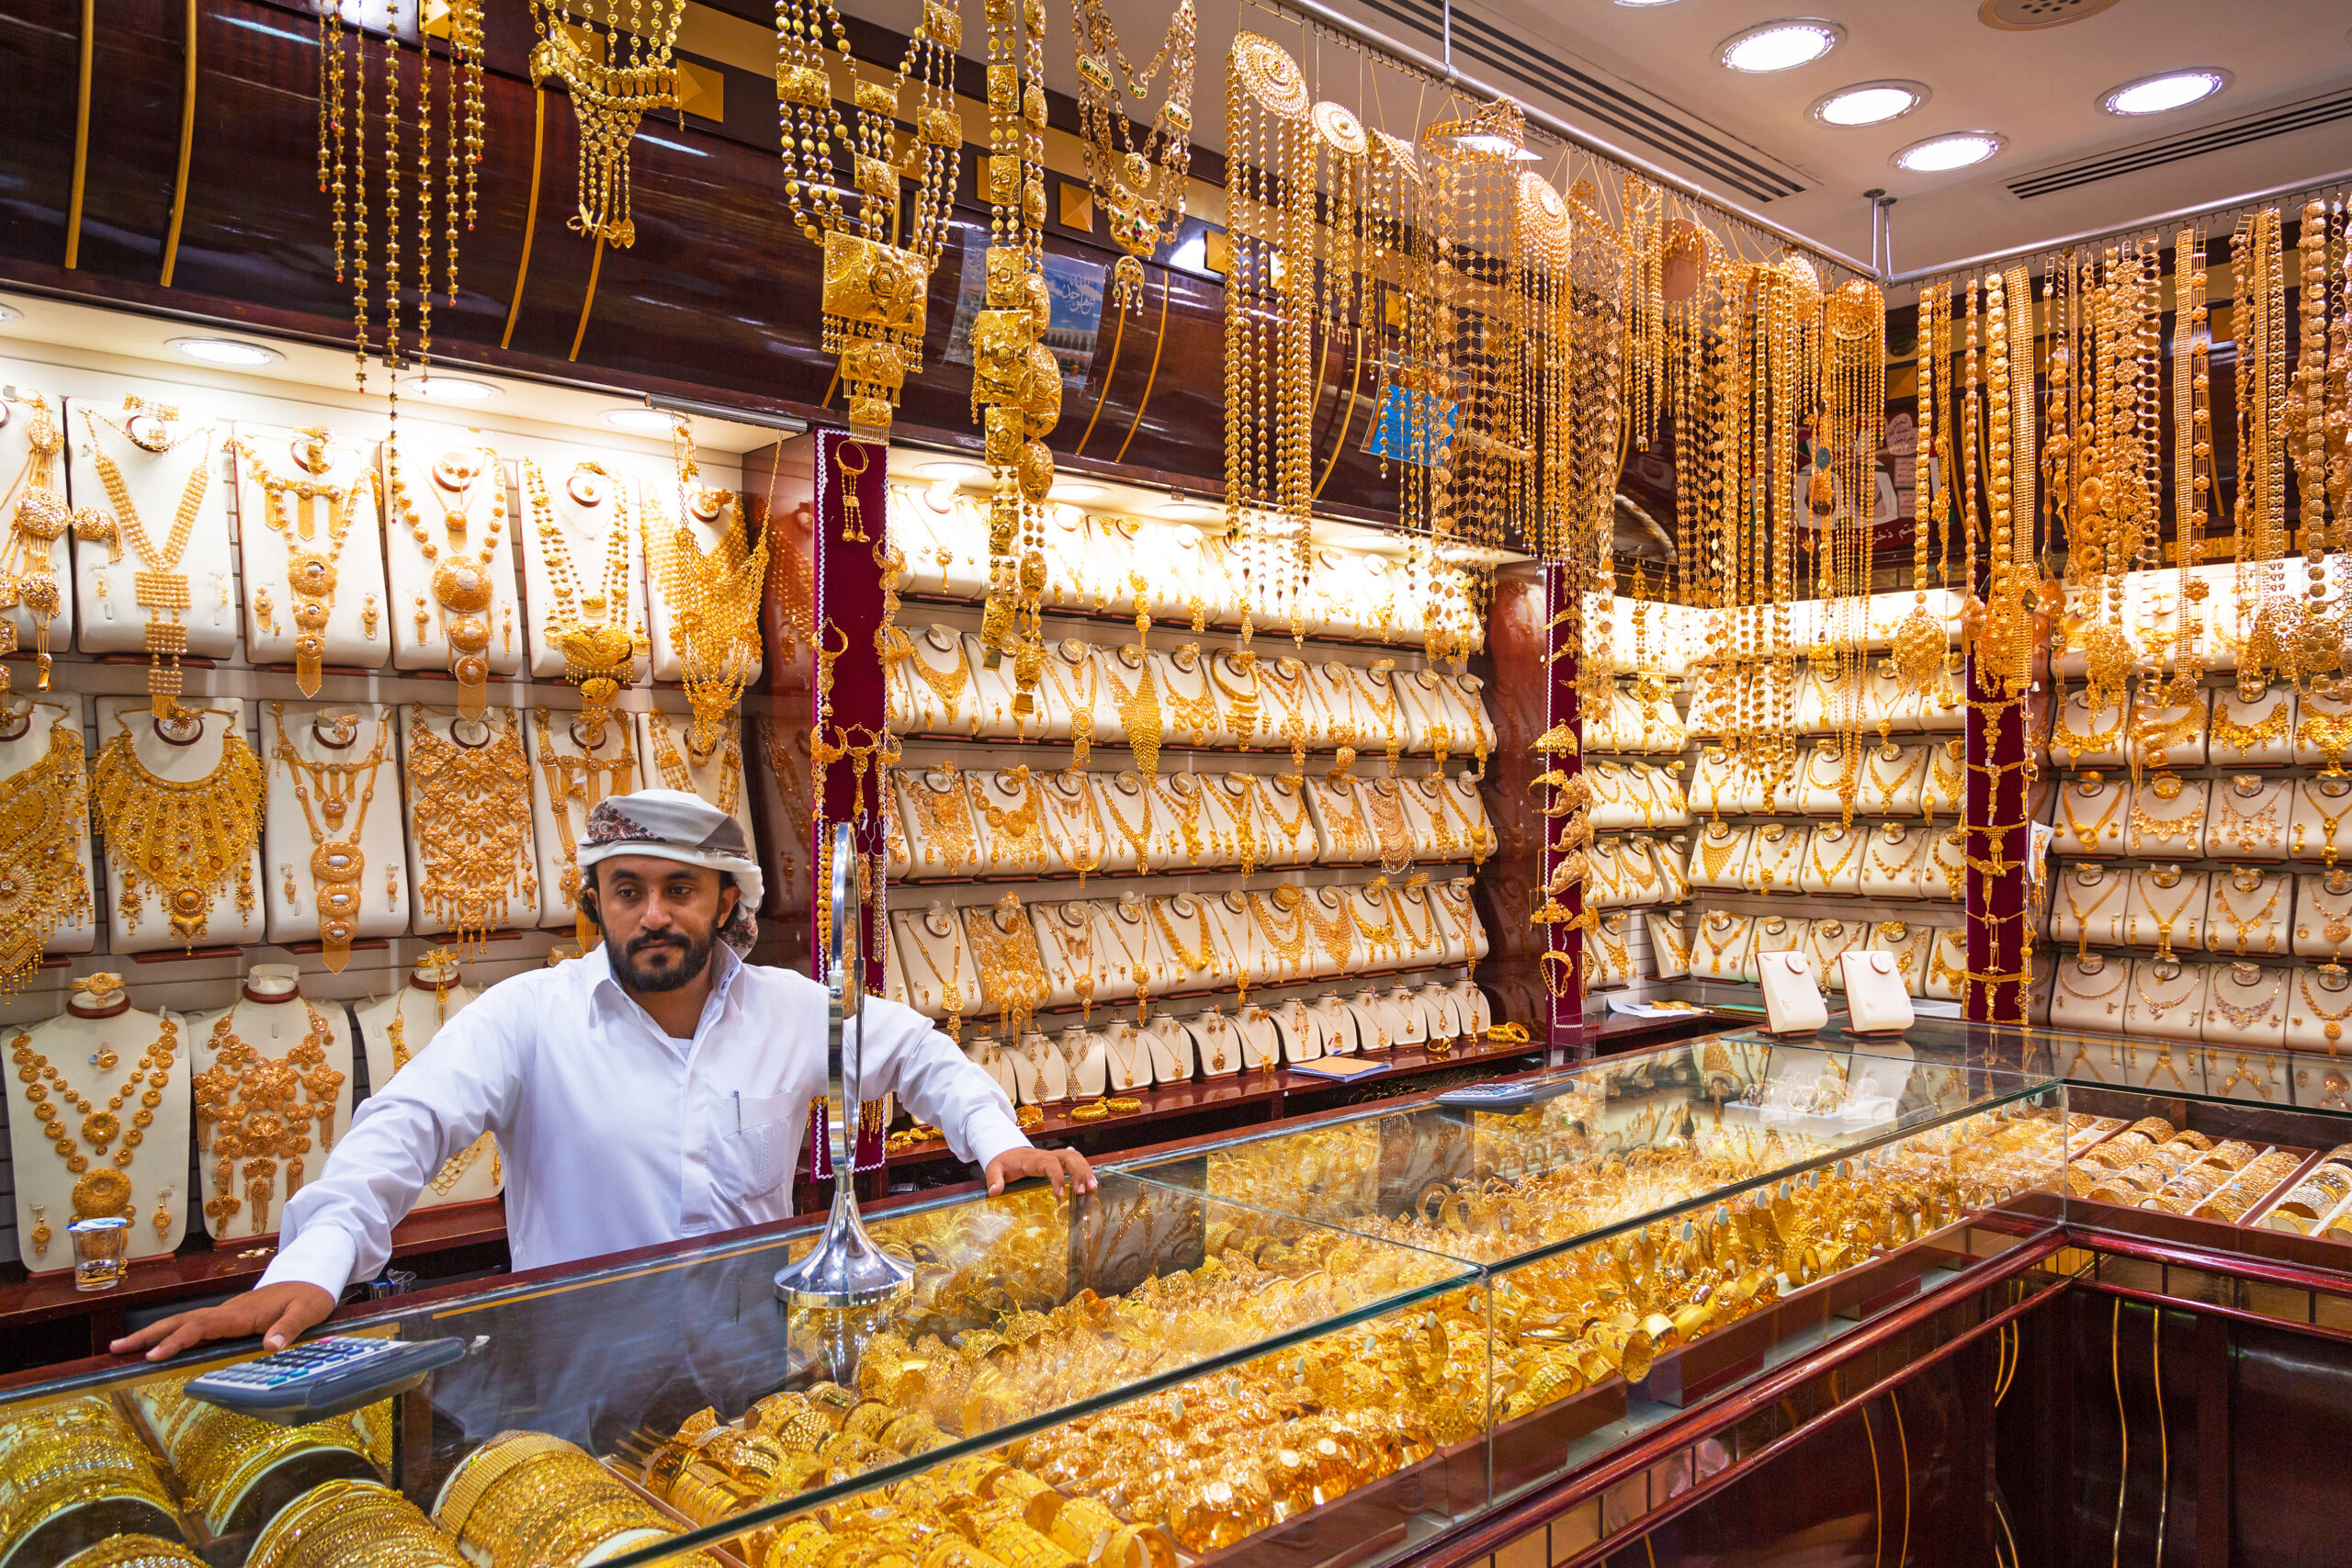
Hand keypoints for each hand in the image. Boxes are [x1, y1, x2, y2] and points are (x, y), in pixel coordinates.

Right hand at [109, 1282, 337, 1362]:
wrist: (314, 1277)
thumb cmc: (311, 1295)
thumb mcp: (308, 1311)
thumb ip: (290, 1328)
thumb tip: (270, 1347)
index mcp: (242, 1312)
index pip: (202, 1327)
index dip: (177, 1340)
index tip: (154, 1355)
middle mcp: (228, 1311)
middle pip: (182, 1321)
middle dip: (149, 1335)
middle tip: (116, 1349)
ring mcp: (226, 1314)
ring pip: (184, 1322)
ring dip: (154, 1333)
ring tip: (122, 1347)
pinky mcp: (228, 1318)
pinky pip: (194, 1326)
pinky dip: (171, 1335)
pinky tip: (157, 1346)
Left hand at [985, 1145, 1097, 1197]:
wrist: (1008, 1151)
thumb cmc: (1004, 1161)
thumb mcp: (994, 1168)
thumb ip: (994, 1179)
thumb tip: (995, 1191)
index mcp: (1034, 1159)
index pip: (1050, 1163)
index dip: (1057, 1177)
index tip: (1060, 1194)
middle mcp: (1048, 1156)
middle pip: (1070, 1157)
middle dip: (1080, 1171)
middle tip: (1086, 1190)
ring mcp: (1055, 1158)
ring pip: (1076, 1158)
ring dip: (1086, 1171)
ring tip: (1093, 1188)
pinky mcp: (1059, 1163)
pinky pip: (1076, 1163)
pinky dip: (1085, 1172)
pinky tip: (1091, 1185)